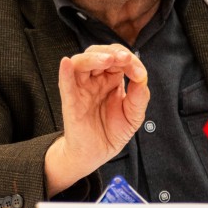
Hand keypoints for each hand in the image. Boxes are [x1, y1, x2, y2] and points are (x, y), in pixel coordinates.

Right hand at [45, 44, 149, 195]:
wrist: (96, 154)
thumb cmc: (112, 132)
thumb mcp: (134, 115)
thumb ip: (139, 96)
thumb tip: (142, 76)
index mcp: (111, 79)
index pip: (118, 59)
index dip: (130, 61)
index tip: (140, 74)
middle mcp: (94, 80)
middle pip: (98, 54)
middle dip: (112, 53)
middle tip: (125, 58)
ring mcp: (81, 89)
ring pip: (81, 63)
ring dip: (93, 58)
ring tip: (108, 59)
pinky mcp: (70, 102)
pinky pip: (66, 84)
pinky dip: (65, 72)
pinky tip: (67, 64)